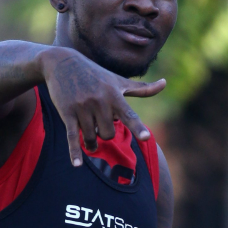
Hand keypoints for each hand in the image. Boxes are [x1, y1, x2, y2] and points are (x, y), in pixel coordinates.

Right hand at [39, 47, 165, 166]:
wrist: (62, 63)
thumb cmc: (95, 74)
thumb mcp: (118, 80)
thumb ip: (142, 88)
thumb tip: (165, 83)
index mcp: (114, 95)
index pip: (129, 115)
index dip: (138, 127)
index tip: (146, 137)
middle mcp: (100, 101)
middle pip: (108, 134)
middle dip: (105, 134)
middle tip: (100, 126)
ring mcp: (82, 107)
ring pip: (92, 137)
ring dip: (91, 143)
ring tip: (90, 142)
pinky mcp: (67, 113)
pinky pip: (73, 136)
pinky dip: (75, 152)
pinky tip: (77, 164)